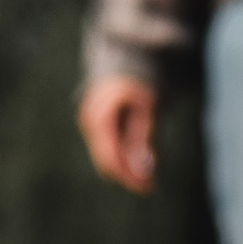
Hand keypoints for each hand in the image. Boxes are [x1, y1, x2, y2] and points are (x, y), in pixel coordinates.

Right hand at [79, 77, 159, 193]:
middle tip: (152, 186)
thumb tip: (145, 169)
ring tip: (150, 174)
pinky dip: (123, 156)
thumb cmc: (140, 79)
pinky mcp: (95, 124)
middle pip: (106, 162)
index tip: (149, 188)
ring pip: (106, 156)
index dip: (129, 177)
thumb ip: (144, 138)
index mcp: (100, 117)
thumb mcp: (148, 108)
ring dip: (127, 167)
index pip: (111, 159)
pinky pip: (107, 147)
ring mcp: (90, 123)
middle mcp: (90, 121)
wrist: (127, 55)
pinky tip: (140, 159)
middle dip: (129, 175)